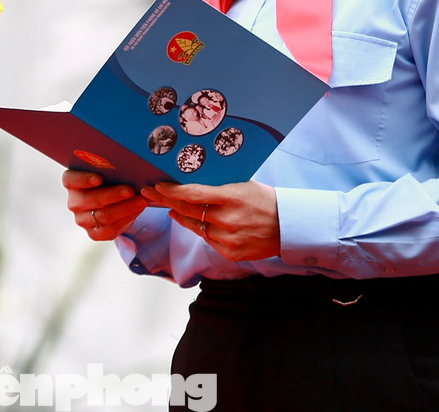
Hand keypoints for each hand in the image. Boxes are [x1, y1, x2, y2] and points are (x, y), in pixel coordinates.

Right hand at [63, 170, 147, 240]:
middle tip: (129, 190)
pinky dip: (127, 218)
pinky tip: (138, 209)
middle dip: (112, 195)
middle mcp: (74, 202)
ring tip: (141, 200)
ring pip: (104, 215)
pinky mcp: (94, 233)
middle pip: (90, 199)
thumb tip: (127, 166)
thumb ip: (110, 169)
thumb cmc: (110, 181)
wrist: (115, 203)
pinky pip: (111, 228)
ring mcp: (83, 220)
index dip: (83, 179)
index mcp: (72, 183)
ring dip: (125, 207)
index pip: (71, 180)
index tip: (99, 178)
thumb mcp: (107, 172)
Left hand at [142, 180, 280, 260]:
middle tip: (150, 194)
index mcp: (232, 198)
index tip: (156, 186)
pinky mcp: (230, 254)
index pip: (193, 194)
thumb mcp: (243, 185)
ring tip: (170, 207)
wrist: (288, 226)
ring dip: (181, 217)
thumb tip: (190, 184)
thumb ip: (218, 187)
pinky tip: (197, 222)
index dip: (171, 191)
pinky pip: (208, 240)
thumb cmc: (265, 200)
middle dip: (166, 202)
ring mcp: (228, 239)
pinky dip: (202, 230)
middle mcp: (228, 220)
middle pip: (188, 211)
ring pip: (195, 227)